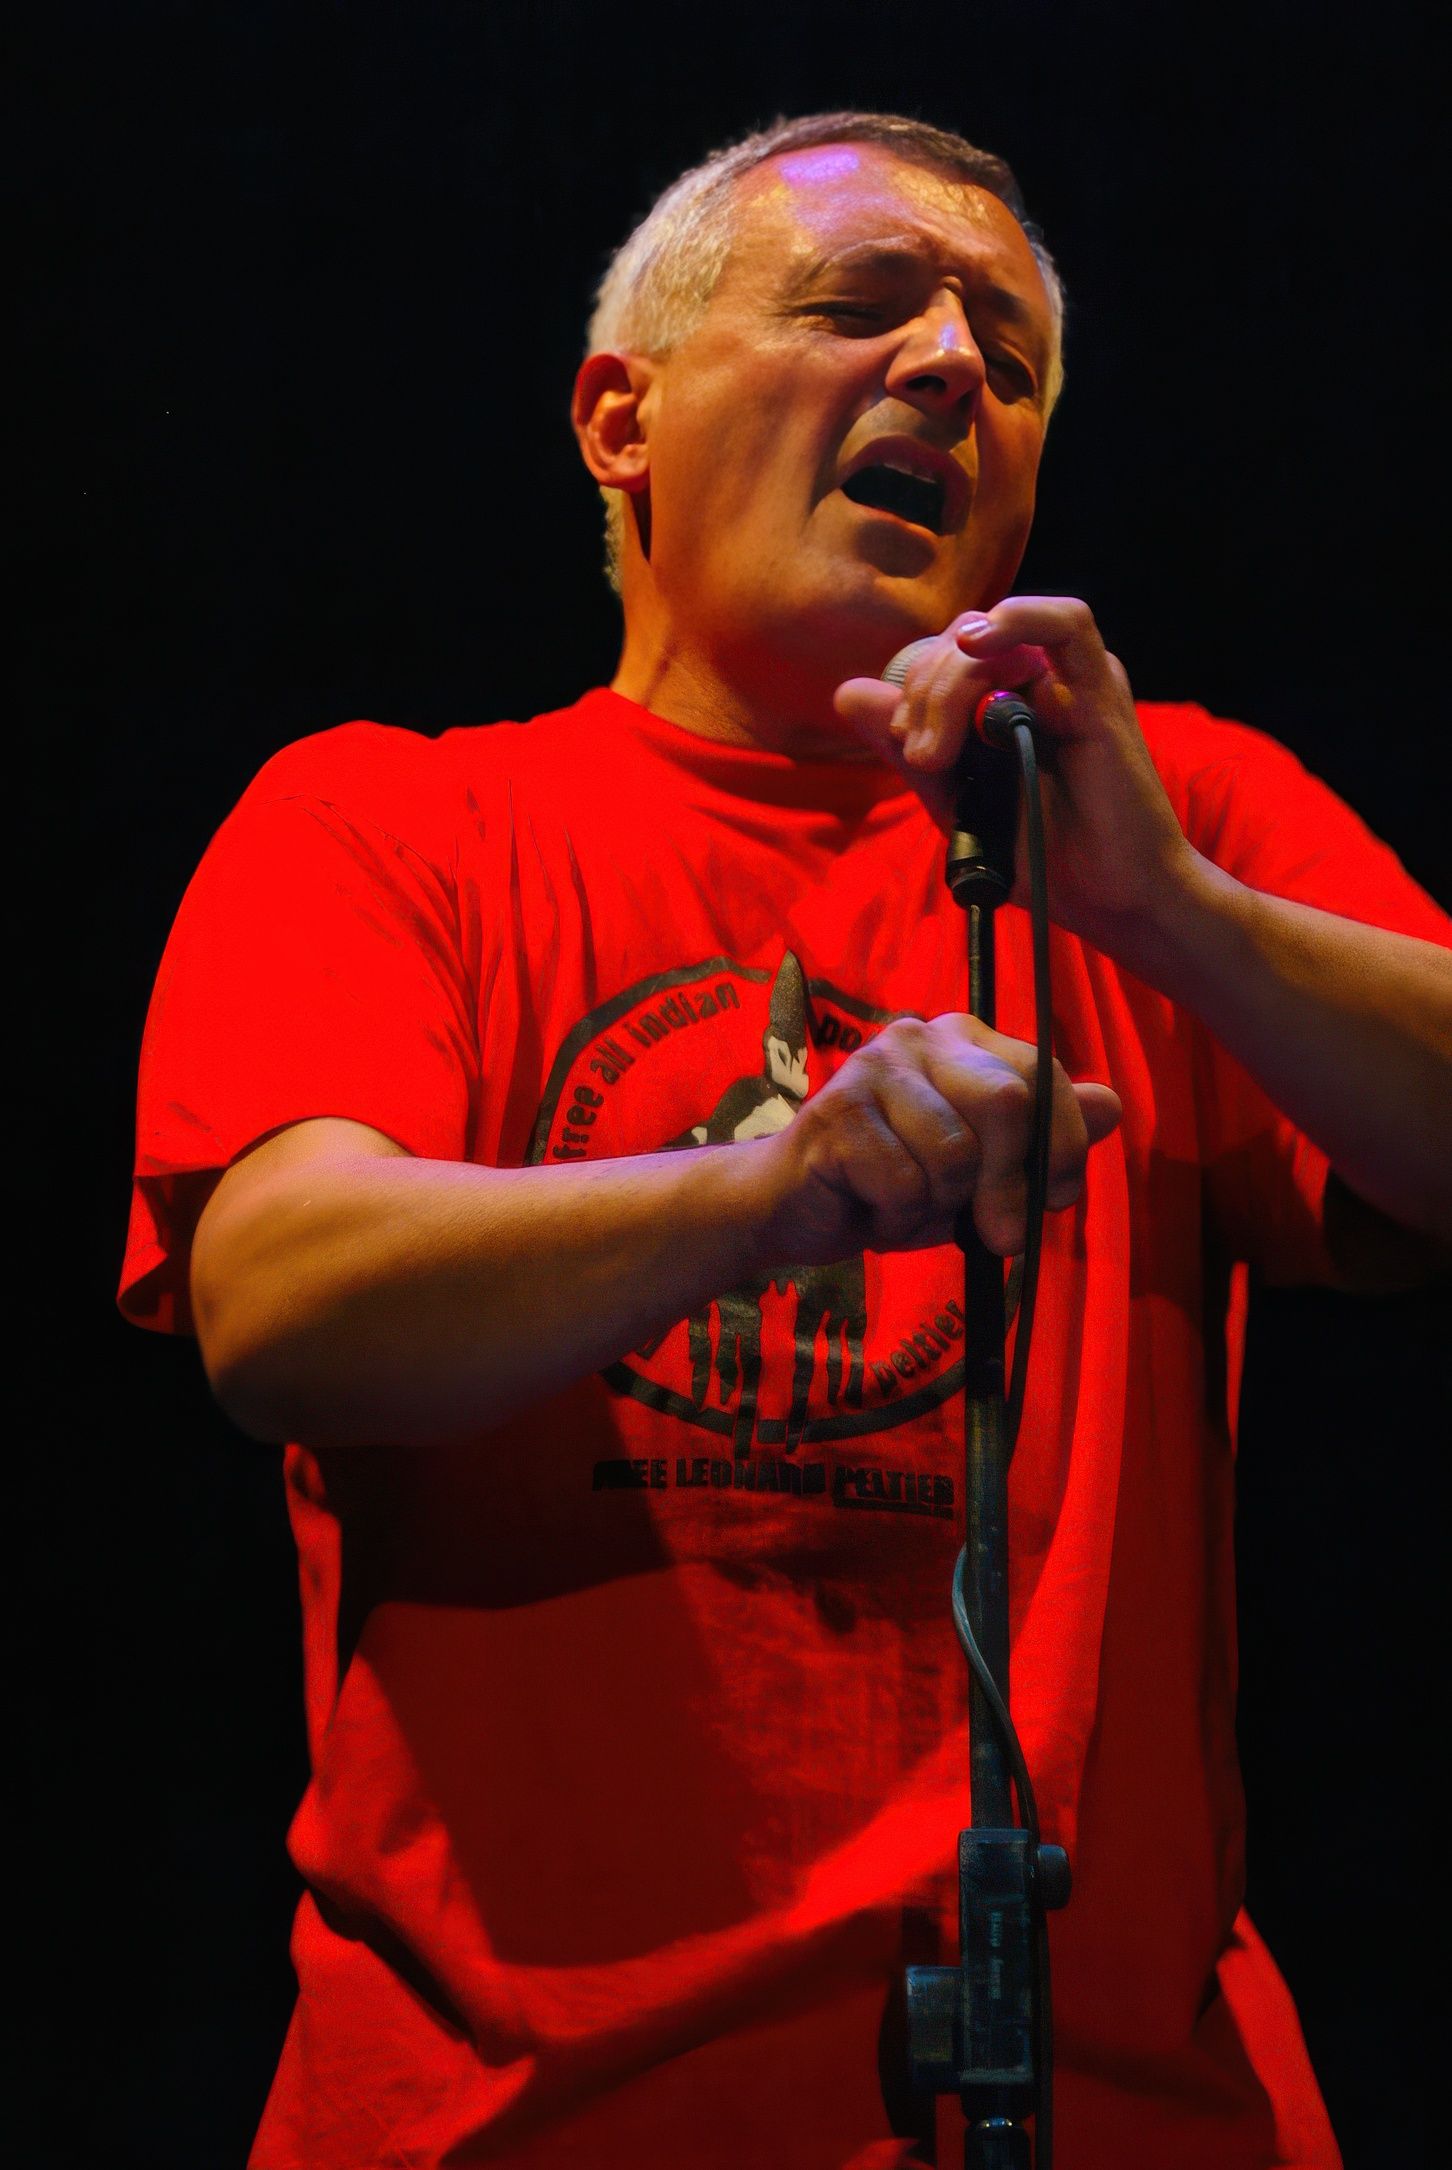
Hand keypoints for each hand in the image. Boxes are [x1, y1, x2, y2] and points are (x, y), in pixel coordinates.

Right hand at [752, 1013, 1120, 1263]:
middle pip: (1007, 1102)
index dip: (1061, 1146)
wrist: (793, 1208)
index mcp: (966, 1040)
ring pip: (955, 1154)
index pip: (1045, 1077)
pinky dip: (897, 1218)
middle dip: (1008, 1183)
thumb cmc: (894, 1186)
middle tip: (992, 1231)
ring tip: (906, 1203)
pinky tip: (870, 1206)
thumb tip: (1111, 1104)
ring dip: (940, 1206)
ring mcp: (874, 1068)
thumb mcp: (985, 1173)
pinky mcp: (836, 1113)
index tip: (1052, 1199)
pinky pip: (904, 1184)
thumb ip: (1045, 1139)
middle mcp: (921, 1035)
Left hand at [833, 597, 1198, 962]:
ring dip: (949, 682)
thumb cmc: (1041, 852)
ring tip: (939, 750)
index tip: (907, 745)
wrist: (1106, 898)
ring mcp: (1070, 680)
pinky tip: (977, 641)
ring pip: (993, 638)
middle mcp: (1039, 680)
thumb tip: (848, 691)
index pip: (944, 656)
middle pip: (960, 644)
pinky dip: (1017, 618)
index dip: (913, 688)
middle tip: (925, 759)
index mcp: (1006, 699)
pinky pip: (1066, 623)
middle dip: (924, 694)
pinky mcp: (1100, 690)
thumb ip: (907, 746)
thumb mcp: (954, 799)